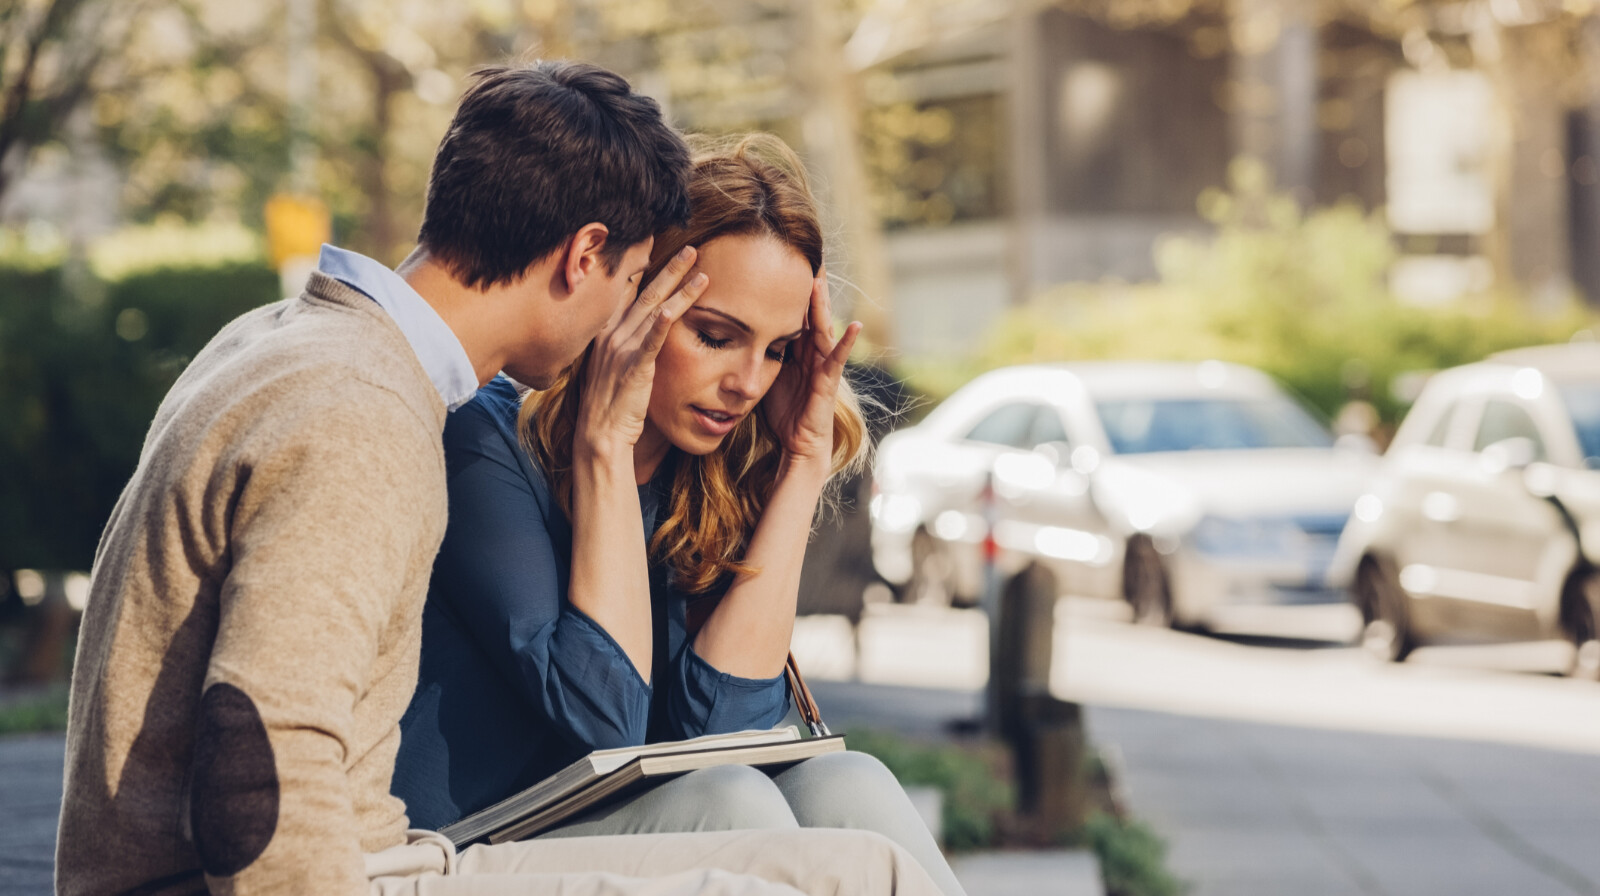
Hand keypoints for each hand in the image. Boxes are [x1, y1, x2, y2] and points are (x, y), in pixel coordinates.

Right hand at [577, 247, 707, 457]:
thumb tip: (638, 330)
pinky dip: (665, 320)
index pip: (624, 290)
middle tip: (691, 249)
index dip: (641, 266)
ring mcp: (622, 349)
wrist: (599, 434)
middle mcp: (611, 334)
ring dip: (680, 287)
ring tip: (701, 271)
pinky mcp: (636, 367)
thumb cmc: (609, 404)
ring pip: (655, 309)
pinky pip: (653, 339)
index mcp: (604, 332)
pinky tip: (679, 305)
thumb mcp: (609, 366)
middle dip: (670, 268)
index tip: (656, 245)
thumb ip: (621, 344)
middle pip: (645, 292)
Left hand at [761, 267, 860, 469]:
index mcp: (795, 347)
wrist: (797, 443)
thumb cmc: (783, 410)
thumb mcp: (767, 372)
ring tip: (821, 278)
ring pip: (822, 327)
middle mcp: (812, 351)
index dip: (788, 288)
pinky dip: (847, 342)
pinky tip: (855, 325)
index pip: (792, 311)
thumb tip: (732, 330)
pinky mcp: (829, 381)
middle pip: (809, 312)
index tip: (780, 261)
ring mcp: (823, 364)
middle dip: (808, 286)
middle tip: (805, 255)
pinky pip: (838, 359)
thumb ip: (758, 349)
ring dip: (822, 303)